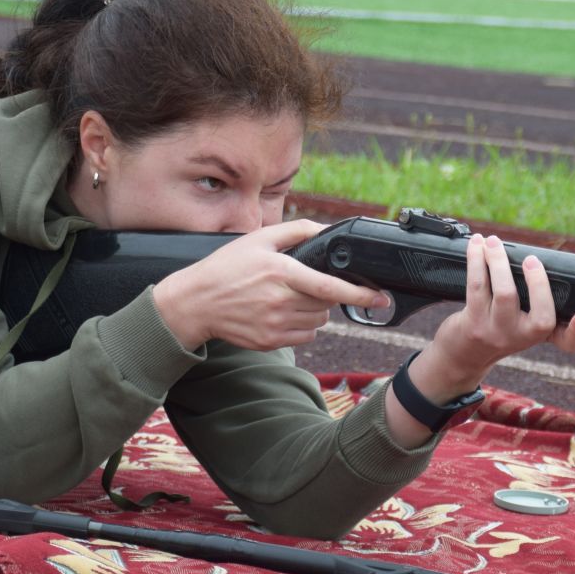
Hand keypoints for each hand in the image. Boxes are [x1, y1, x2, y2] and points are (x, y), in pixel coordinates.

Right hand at [152, 220, 387, 351]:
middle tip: (301, 284)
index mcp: (281, 273)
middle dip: (324, 295)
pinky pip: (305, 336)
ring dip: (314, 310)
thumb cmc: (226, 267)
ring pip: (318, 322)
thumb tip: (327, 230)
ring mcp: (275, 326)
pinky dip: (302, 326)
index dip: (360, 294)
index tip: (380, 297)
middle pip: (326, 305)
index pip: (330, 288)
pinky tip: (280, 313)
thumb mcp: (258, 239)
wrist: (195, 303)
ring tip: (288, 297)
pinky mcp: (270, 342)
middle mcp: (281, 302)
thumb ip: (296, 231)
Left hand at [409, 234, 574, 405]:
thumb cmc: (500, 326)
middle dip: (538, 282)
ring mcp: (498, 333)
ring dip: (498, 261)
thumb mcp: (524, 323)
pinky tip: (476, 245)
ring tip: (493, 241)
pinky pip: (477, 286)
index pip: (569, 342)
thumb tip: (535, 256)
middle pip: (540, 317)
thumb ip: (538, 301)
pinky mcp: (473, 324)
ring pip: (505, 294)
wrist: (465, 353)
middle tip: (531, 258)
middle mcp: (523, 338)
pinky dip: (476, 261)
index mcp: (542, 334)